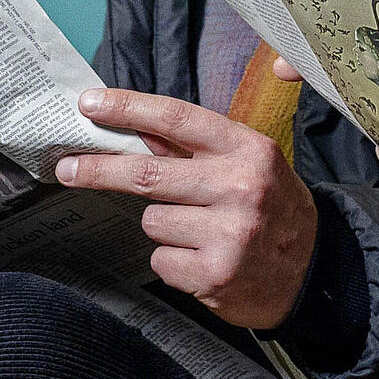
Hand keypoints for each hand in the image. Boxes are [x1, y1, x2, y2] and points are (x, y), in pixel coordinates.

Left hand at [55, 71, 319, 328]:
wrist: (314, 272)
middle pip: (146, 174)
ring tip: (201, 233)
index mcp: (247, 149)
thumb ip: (194, 149)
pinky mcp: (215, 274)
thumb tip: (131, 127)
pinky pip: (160, 260)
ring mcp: (229, 233)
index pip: (176, 118)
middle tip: (64, 168)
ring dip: (163, 227)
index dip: (128, 107)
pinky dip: (173, 261)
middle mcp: (240, 187)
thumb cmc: (271, 208)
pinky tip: (204, 260)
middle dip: (98, 170)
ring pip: (152, 221)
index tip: (89, 104)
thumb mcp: (247, 164)